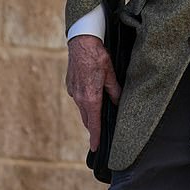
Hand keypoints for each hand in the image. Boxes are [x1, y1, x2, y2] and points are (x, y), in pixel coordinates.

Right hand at [66, 35, 120, 150]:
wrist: (81, 41)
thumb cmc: (97, 56)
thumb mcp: (111, 73)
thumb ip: (115, 90)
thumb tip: (118, 103)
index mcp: (91, 97)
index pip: (93, 123)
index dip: (96, 137)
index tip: (96, 148)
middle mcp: (79, 97)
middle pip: (87, 119)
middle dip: (93, 128)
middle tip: (99, 137)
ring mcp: (73, 91)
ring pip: (82, 109)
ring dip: (89, 115)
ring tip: (98, 119)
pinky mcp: (70, 85)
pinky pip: (78, 99)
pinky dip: (85, 103)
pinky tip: (92, 99)